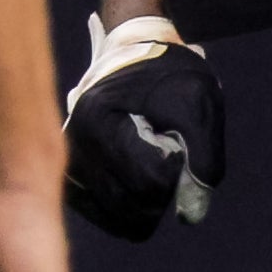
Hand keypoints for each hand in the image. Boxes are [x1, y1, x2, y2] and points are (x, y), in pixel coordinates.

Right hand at [61, 14, 224, 240]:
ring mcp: (68, 165)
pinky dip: (132, 208)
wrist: (133, 51)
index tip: (176, 136)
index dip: (178, 166)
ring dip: (149, 198)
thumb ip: (203, 157)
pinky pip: (108, 217)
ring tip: (150, 157)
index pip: (151, 181)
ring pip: (121, 219)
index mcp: (97, 121)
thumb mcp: (198, 101)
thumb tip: (190, 216)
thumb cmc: (168, 74)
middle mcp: (73, 147)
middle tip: (164, 146)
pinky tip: (140, 178)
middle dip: (164, 186)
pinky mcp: (72, 180)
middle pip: (134, 206)